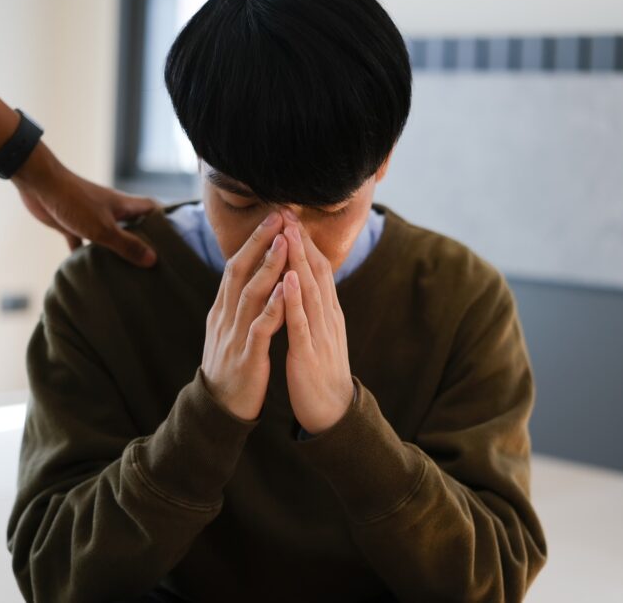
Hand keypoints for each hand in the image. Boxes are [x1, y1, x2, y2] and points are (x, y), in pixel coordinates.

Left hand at [11, 143, 159, 266]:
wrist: (38, 184)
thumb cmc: (74, 201)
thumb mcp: (104, 229)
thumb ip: (127, 245)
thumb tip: (153, 260)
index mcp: (124, 206)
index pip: (152, 210)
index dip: (164, 221)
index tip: (174, 238)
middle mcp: (111, 210)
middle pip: (132, 225)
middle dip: (142, 240)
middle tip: (152, 262)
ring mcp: (91, 216)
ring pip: (109, 235)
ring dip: (114, 250)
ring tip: (124, 271)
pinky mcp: (72, 223)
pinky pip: (82, 241)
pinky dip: (84, 255)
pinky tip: (86, 270)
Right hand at [200, 211, 287, 420]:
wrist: (219, 410)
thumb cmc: (231, 365)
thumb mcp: (230, 329)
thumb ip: (238, 303)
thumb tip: (251, 274)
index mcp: (222, 309)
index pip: (235, 266)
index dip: (252, 240)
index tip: (272, 216)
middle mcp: (225, 317)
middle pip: (239, 271)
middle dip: (259, 242)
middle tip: (278, 216)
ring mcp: (234, 336)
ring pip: (250, 294)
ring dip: (268, 267)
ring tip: (284, 243)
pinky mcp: (246, 357)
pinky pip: (260, 328)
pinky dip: (274, 307)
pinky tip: (287, 290)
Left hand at [279, 208, 354, 434]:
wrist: (333, 411)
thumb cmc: (322, 370)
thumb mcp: (320, 331)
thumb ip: (315, 306)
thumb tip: (305, 281)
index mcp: (327, 311)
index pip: (318, 269)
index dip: (305, 242)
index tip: (291, 216)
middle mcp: (327, 316)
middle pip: (316, 272)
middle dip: (302, 241)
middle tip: (289, 211)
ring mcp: (320, 333)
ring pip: (310, 291)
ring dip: (299, 261)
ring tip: (290, 233)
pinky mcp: (309, 352)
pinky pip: (301, 322)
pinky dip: (295, 299)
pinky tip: (288, 280)